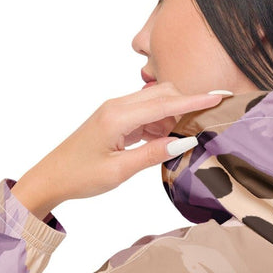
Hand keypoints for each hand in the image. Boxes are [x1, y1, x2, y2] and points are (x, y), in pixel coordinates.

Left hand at [13, 83, 229, 215]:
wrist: (51, 177)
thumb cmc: (81, 176)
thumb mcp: (119, 171)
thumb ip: (153, 154)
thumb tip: (185, 140)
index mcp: (118, 116)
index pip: (165, 103)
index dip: (195, 100)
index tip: (220, 96)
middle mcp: (117, 106)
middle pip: (163, 94)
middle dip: (187, 105)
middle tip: (207, 123)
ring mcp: (116, 110)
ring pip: (155, 103)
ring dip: (173, 117)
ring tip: (182, 139)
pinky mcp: (116, 119)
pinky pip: (145, 113)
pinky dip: (160, 123)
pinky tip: (163, 140)